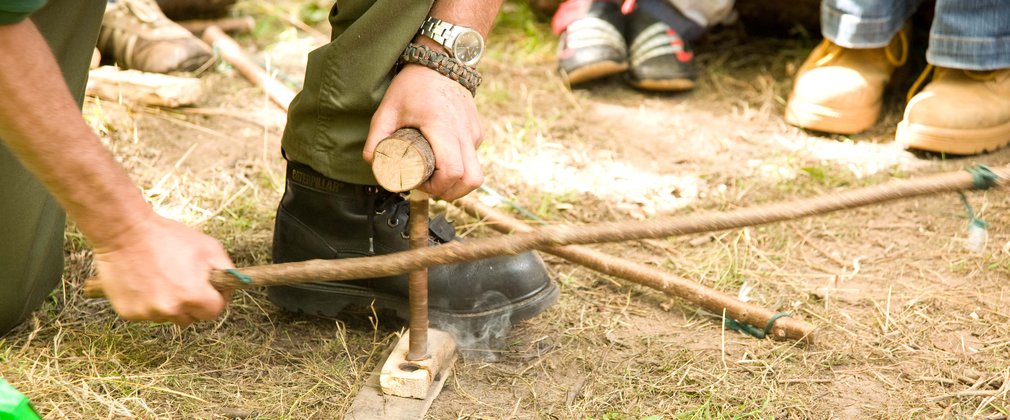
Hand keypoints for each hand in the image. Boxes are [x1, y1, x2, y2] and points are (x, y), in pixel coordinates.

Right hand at [92, 213, 232, 326]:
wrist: (124, 232)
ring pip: (168, 316)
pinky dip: (147, 301)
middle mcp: (170, 309)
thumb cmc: (167, 236)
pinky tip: (143, 281)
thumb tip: (232, 287)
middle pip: (191, 318)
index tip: (209, 289)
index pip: (214, 312)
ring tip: (159, 277)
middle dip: (191, 304)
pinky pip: (146, 313)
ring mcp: (147, 313)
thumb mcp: (208, 247)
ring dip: (168, 303)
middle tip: (182, 281)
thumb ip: (226, 271)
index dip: (214, 299)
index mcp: (193, 295)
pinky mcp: (128, 313)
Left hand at [363, 63, 483, 199]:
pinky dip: (461, 169)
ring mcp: (474, 132)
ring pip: (476, 174)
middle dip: (451, 193)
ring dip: (458, 184)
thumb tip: (373, 163)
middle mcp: (464, 132)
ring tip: (438, 181)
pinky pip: (474, 159)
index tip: (420, 184)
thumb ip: (377, 137)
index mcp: (442, 127)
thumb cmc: (413, 85)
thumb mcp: (388, 109)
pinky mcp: (477, 132)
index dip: (437, 187)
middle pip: (471, 180)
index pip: (452, 171)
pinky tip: (443, 162)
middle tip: (430, 188)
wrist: (440, 62)